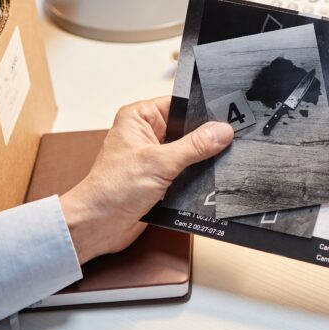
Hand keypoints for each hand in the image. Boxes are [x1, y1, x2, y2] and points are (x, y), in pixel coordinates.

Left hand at [60, 97, 233, 263]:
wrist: (98, 226)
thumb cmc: (111, 190)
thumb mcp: (160, 163)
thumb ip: (195, 146)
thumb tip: (222, 131)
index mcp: (139, 117)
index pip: (180, 103)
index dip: (203, 110)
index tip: (228, 116)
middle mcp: (147, 133)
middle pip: (188, 128)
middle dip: (206, 137)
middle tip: (229, 141)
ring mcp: (154, 156)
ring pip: (190, 151)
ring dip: (202, 159)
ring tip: (221, 160)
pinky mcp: (161, 176)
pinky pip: (187, 170)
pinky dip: (197, 175)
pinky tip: (210, 177)